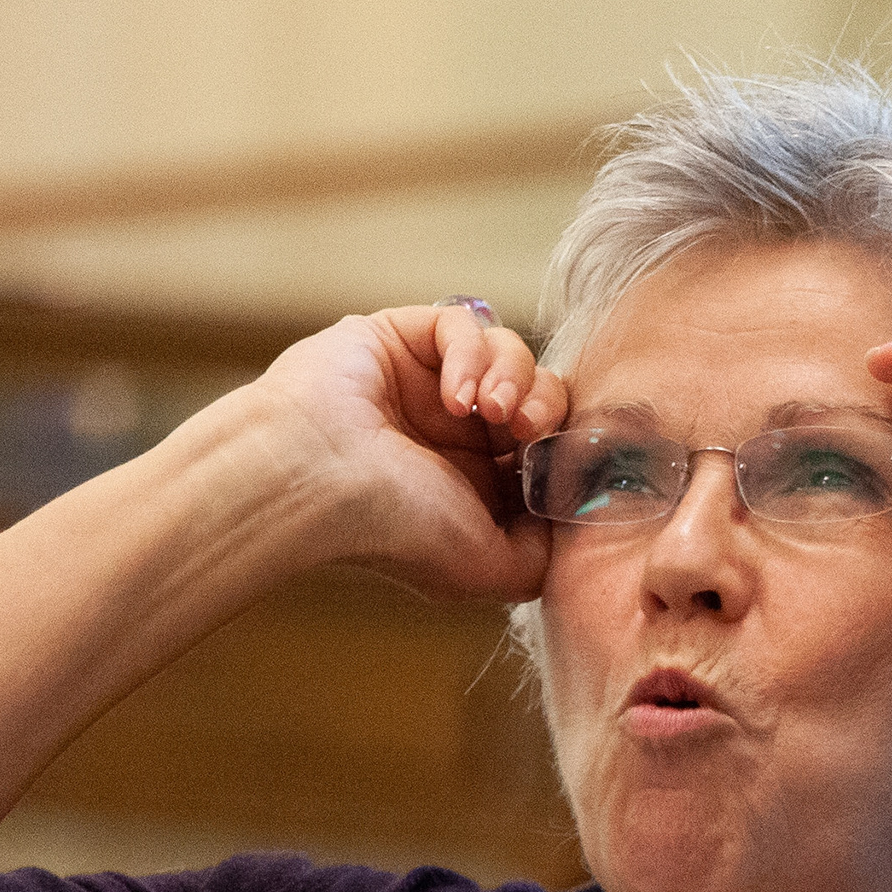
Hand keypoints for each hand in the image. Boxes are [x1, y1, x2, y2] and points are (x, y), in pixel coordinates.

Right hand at [229, 300, 568, 602]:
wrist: (318, 485)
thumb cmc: (395, 530)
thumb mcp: (491, 568)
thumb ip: (545, 554)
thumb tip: (573, 521)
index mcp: (481, 481)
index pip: (552, 444)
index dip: (567, 446)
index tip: (558, 464)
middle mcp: (459, 432)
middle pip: (543, 393)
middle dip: (551, 409)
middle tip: (527, 431)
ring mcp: (431, 382)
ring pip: (513, 352)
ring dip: (517, 379)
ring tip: (492, 412)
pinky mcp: (404, 338)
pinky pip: (465, 323)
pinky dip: (472, 354)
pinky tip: (455, 397)